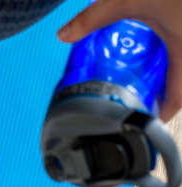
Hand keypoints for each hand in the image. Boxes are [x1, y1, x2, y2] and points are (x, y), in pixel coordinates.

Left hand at [57, 0, 181, 121]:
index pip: (180, 96)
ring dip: (172, 77)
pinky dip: (174, 58)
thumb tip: (61, 36)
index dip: (164, 114)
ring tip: (148, 82)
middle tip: (142, 103)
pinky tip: (158, 50)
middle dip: (166, 96)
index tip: (148, 124)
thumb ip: (92, 18)